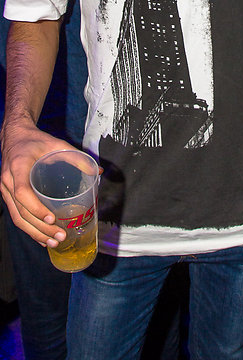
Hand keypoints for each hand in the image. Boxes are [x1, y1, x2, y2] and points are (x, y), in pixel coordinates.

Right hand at [1, 117, 74, 246]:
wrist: (14, 136)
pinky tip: (42, 239)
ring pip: (17, 218)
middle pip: (20, 212)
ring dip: (35, 233)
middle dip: (40, 228)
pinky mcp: (8, 196)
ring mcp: (6, 190)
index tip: (51, 219)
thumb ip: (76, 157)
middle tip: (59, 237)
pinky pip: (17, 216)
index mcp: (18, 166)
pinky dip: (29, 229)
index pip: (22, 192)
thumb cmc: (35, 141)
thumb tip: (98, 172)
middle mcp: (8, 181)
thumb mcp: (56, 144)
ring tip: (53, 243)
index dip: (36, 208)